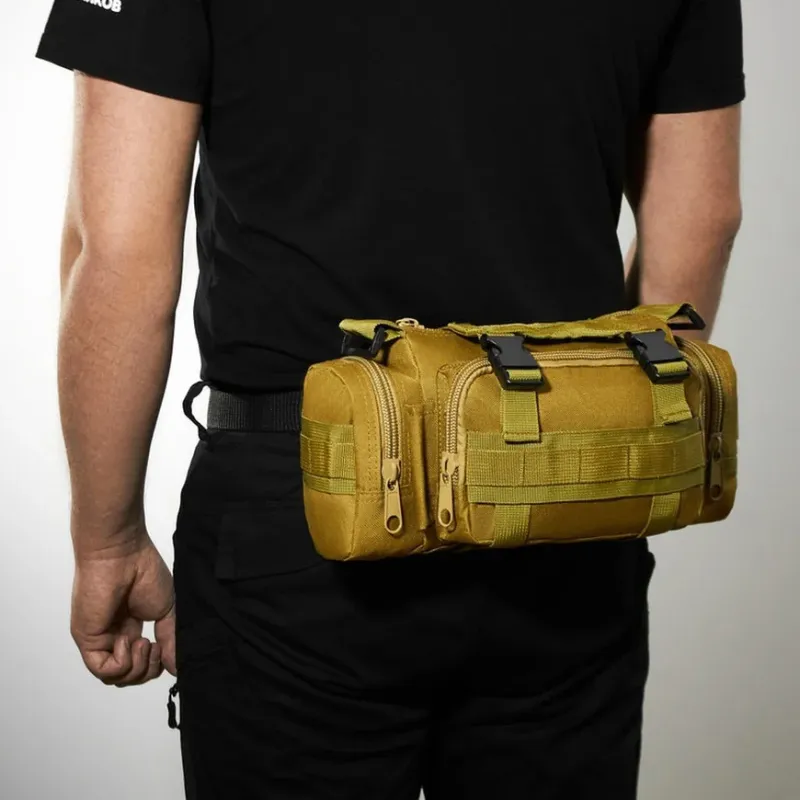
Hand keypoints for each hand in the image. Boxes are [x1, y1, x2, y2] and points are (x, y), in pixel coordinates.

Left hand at [71, 532, 176, 685]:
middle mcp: (112, 636)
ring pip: (115, 678)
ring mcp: (99, 639)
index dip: (155, 664)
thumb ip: (171, 640)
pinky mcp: (88, 639)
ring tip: (145, 641)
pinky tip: (130, 640)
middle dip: (147, 671)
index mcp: (129, 628)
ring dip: (136, 667)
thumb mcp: (166, 610)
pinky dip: (122, 662)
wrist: (123, 553)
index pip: (139, 663)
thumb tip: (178, 668)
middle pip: (128, 676)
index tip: (164, 646)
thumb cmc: (144, 571)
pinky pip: (102, 669)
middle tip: (156, 647)